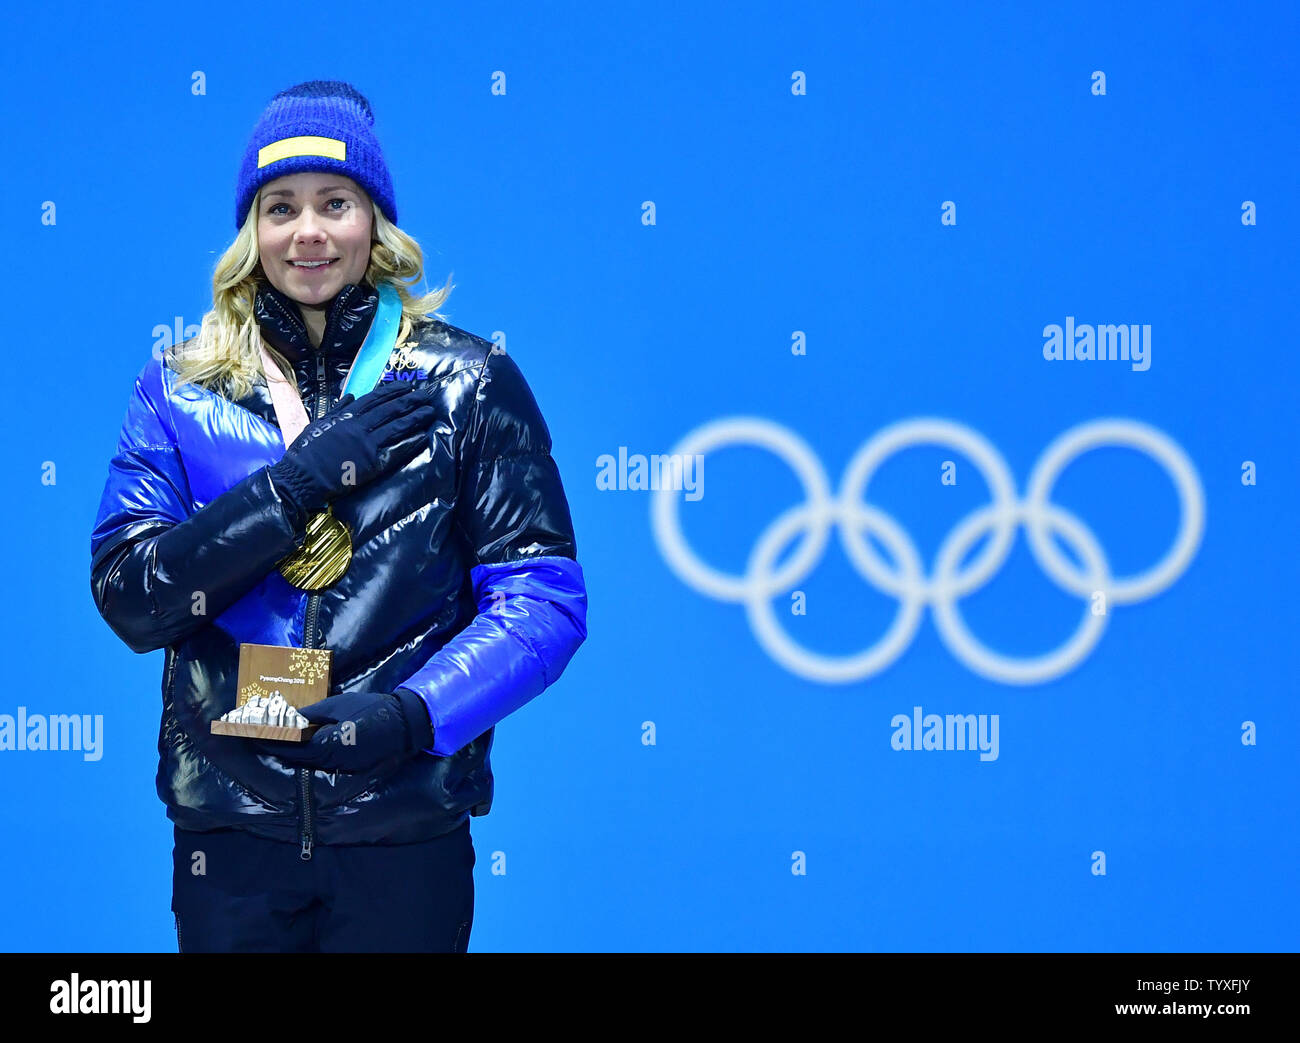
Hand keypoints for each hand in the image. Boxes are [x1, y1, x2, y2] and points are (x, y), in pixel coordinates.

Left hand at [250, 688, 433, 773]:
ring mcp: (341, 765)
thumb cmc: (370, 709)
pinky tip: (302, 746)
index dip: (271, 740)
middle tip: (260, 738)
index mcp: (326, 744)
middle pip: (297, 758)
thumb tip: (291, 717)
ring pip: (309, 762)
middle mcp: (331, 760)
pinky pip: (322, 762)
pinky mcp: (350, 765)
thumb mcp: (338, 705)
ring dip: (292, 753)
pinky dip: (309, 755)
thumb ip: (313, 714)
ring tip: (276, 742)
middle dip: (278, 748)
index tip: (254, 734)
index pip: (291, 746)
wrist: (403, 723)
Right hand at [268, 381, 435, 525]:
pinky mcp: (371, 463)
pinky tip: (423, 437)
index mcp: (345, 416)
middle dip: (410, 401)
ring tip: (430, 412)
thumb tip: (351, 396)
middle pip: (389, 410)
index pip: (374, 399)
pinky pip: (395, 451)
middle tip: (426, 395)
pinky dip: (410, 443)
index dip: (392, 392)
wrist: (301, 477)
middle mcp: (358, 426)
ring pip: (396, 427)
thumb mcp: (318, 424)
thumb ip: (337, 410)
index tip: (407, 387)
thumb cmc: (305, 451)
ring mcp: (366, 444)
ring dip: (415, 418)